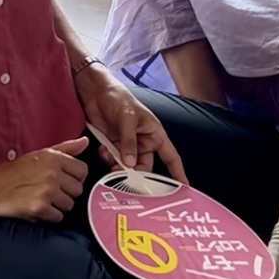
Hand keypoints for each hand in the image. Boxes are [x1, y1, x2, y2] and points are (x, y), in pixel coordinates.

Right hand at [0, 137, 89, 222]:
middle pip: (78, 190)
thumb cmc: (13, 172)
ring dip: (58, 206)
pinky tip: (38, 209)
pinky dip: (49, 217)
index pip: (83, 170)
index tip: (65, 181)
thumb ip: (65, 149)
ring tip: (44, 200)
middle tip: (52, 192)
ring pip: (69, 205)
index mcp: (53, 158)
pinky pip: (58, 217)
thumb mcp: (39, 154)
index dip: (75, 178)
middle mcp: (52, 173)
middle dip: (67, 193)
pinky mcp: (40, 208)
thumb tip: (85, 142)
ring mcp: (47, 191)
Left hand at [78, 66, 187, 184]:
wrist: (95, 90)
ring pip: (128, 166)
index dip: (178, 172)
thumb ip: (129, 141)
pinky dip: (108, 160)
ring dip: (119, 168)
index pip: (170, 156)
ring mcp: (127, 144)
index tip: (183, 188)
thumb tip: (130, 163)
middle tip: (127, 180)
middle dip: (136, 174)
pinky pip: (114, 160)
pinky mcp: (113, 145)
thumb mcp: (126, 117)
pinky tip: (103, 150)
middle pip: (145, 167)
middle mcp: (143, 141)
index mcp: (154, 133)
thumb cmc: (117, 96)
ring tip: (111, 162)